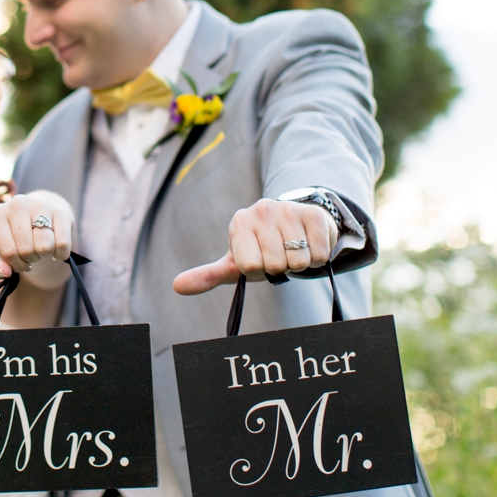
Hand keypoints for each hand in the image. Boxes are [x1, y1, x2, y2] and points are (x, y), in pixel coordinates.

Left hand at [0, 190, 73, 287]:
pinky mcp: (60, 210)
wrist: (42, 214)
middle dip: (31, 258)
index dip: (17, 265)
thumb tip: (5, 273)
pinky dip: (61, 253)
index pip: (8, 253)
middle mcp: (17, 204)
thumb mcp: (5, 249)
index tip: (20, 262)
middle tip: (32, 252)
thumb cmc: (19, 236)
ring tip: (42, 247)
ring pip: (45, 246)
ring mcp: (39, 204)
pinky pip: (62, 243)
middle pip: (26, 250)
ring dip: (45, 255)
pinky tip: (56, 248)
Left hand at [172, 199, 337, 294]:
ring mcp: (288, 209)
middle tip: (279, 255)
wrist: (296, 224)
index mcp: (239, 223)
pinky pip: (320, 255)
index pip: (250, 266)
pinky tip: (309, 245)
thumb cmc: (262, 249)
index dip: (258, 271)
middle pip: (276, 265)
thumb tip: (176, 286)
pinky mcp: (314, 214)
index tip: (259, 262)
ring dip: (300, 264)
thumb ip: (207, 276)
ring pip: (299, 261)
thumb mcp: (235, 263)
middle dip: (280, 268)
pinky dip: (318, 258)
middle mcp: (262, 210)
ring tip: (294, 250)